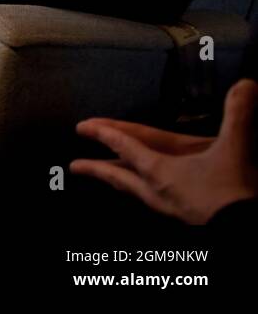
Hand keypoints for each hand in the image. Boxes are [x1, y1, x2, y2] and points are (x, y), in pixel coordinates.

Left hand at [70, 78, 257, 223]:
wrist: (247, 232)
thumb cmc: (233, 195)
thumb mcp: (235, 149)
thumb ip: (239, 115)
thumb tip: (246, 85)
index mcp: (161, 172)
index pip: (126, 147)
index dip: (104, 134)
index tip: (83, 128)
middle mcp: (158, 191)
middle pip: (120, 176)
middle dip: (97, 168)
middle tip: (75, 167)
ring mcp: (169, 209)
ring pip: (134, 192)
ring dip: (118, 183)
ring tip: (107, 180)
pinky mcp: (183, 221)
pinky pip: (152, 204)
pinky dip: (142, 196)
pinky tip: (148, 197)